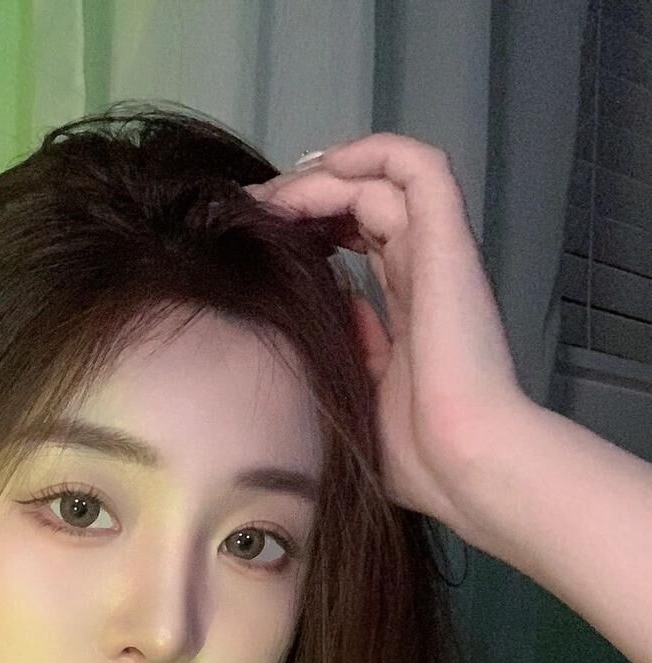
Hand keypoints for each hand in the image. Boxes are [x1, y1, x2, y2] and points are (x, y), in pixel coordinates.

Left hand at [246, 134, 528, 532]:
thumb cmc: (417, 454)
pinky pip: (416, 167)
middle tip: (251, 211)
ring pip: (382, 178)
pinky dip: (369, 155)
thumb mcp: (362, 395)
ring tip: (272, 197)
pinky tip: (316, 174)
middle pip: (365, 202)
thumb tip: (328, 309)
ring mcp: (438, 252)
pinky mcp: (448, 240)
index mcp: (412, 308)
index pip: (365, 240)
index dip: (314, 227)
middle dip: (305, 196)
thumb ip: (351, 348)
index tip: (261, 239)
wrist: (460, 460)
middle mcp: (426, 271)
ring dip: (322, 178)